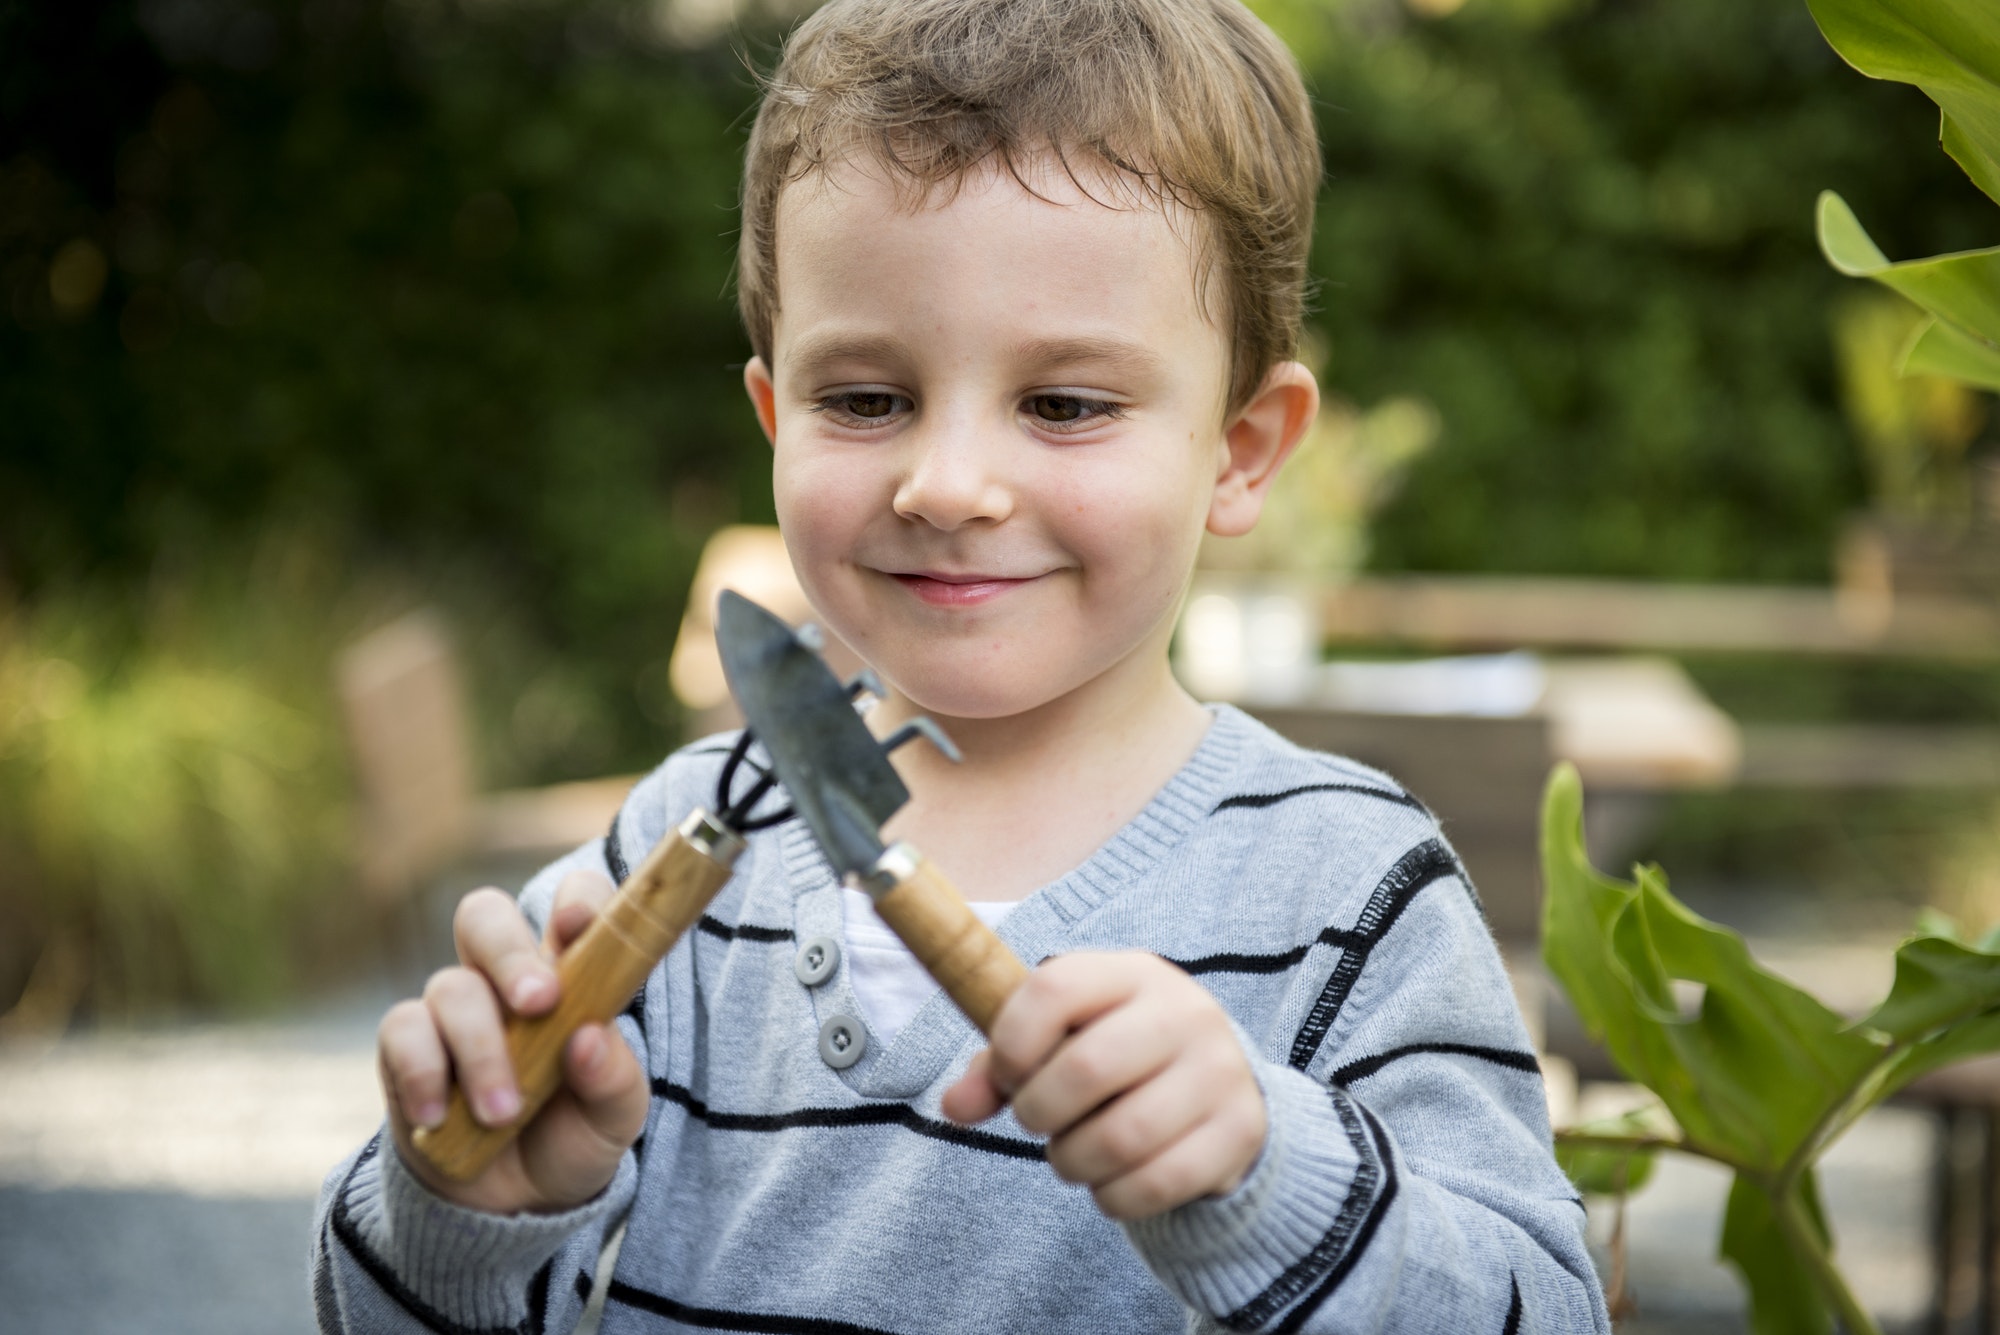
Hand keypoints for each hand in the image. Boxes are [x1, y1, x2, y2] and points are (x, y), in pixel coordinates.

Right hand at [376, 869, 648, 1214]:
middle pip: (486, 917)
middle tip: (540, 1002)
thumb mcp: (613, 1119)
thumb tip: (590, 1040)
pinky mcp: (407, 1046)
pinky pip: (402, 1031)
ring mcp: (454, 1008)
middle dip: (510, 954)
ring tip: (504, 1114)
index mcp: (571, 976)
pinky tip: (441, 1117)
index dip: (578, 900)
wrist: (512, 1203)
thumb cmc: (571, 1136)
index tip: (579, 923)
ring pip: (451, 986)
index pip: (573, 906)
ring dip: (481, 1050)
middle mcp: (506, 979)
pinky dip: (423, 1073)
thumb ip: (614, 1080)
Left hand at [940, 951, 1266, 1220]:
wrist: (1224, 1090)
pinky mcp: (1240, 1130)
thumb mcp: (1065, 1040)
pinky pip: (1155, 1183)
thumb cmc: (1120, 1059)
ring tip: (1072, 1153)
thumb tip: (955, 1106)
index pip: (1054, 987)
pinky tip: (1110, 1181)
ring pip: (1120, 1137)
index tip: (1009, 1075)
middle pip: (1086, 1068)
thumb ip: (1001, 1067)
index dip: (1011, 1041)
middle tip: (1039, 1122)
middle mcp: (1184, 1012)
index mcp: (1132, 974)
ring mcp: (1219, 1070)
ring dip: (1072, 1161)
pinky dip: (1113, 1197)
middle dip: (1039, 1112)